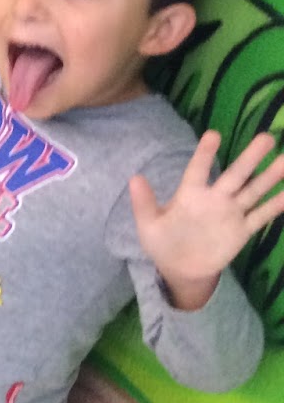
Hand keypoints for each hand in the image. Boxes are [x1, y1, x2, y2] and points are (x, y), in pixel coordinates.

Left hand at [129, 131, 283, 309]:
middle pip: (235, 175)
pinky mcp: (242, 230)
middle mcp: (214, 199)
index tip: (214, 134)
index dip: (205, 154)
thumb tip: (134, 178)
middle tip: (266, 137)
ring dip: (270, 177)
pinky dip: (275, 205)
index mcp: (190, 195)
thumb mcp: (148, 225)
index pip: (198, 170)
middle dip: (250, 157)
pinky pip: (261, 216)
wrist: (181, 268)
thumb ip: (144, 203)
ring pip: (253, 191)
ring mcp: (231, 213)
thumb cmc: (162, 242)